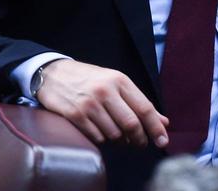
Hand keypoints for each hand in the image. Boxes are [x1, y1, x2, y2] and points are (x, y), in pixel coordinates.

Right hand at [35, 59, 168, 147]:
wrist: (54, 74)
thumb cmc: (90, 80)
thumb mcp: (116, 83)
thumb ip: (139, 102)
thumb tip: (164, 122)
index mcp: (120, 81)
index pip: (144, 108)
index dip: (156, 127)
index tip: (163, 140)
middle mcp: (106, 91)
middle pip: (131, 124)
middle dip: (139, 138)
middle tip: (140, 143)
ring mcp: (89, 104)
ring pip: (114, 134)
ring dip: (120, 141)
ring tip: (119, 136)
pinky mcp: (75, 115)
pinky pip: (97, 137)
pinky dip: (103, 140)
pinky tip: (102, 133)